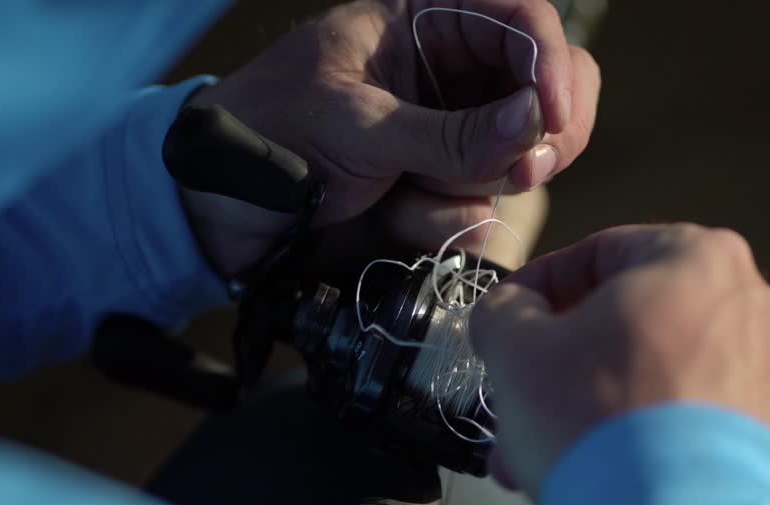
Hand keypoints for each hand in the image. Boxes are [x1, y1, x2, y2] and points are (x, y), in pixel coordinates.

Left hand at [181, 0, 599, 277]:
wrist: (218, 205)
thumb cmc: (269, 133)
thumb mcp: (357, 125)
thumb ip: (451, 133)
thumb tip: (535, 122)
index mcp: (426, 19)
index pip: (523, 18)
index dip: (551, 63)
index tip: (552, 117)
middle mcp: (453, 71)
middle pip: (550, 89)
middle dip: (538, 137)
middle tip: (516, 174)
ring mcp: (453, 131)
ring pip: (523, 157)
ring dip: (472, 186)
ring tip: (403, 194)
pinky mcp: (444, 184)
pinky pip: (483, 205)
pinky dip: (444, 220)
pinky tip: (394, 213)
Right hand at [469, 224, 769, 496]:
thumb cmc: (603, 427)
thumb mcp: (515, 350)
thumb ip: (503, 312)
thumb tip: (508, 313)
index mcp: (699, 258)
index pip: (601, 252)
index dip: (539, 288)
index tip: (510, 319)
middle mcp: (751, 309)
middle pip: (632, 324)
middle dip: (565, 365)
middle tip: (521, 396)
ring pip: (659, 380)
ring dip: (596, 410)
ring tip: (542, 456)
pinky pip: (693, 429)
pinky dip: (645, 445)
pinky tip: (597, 480)